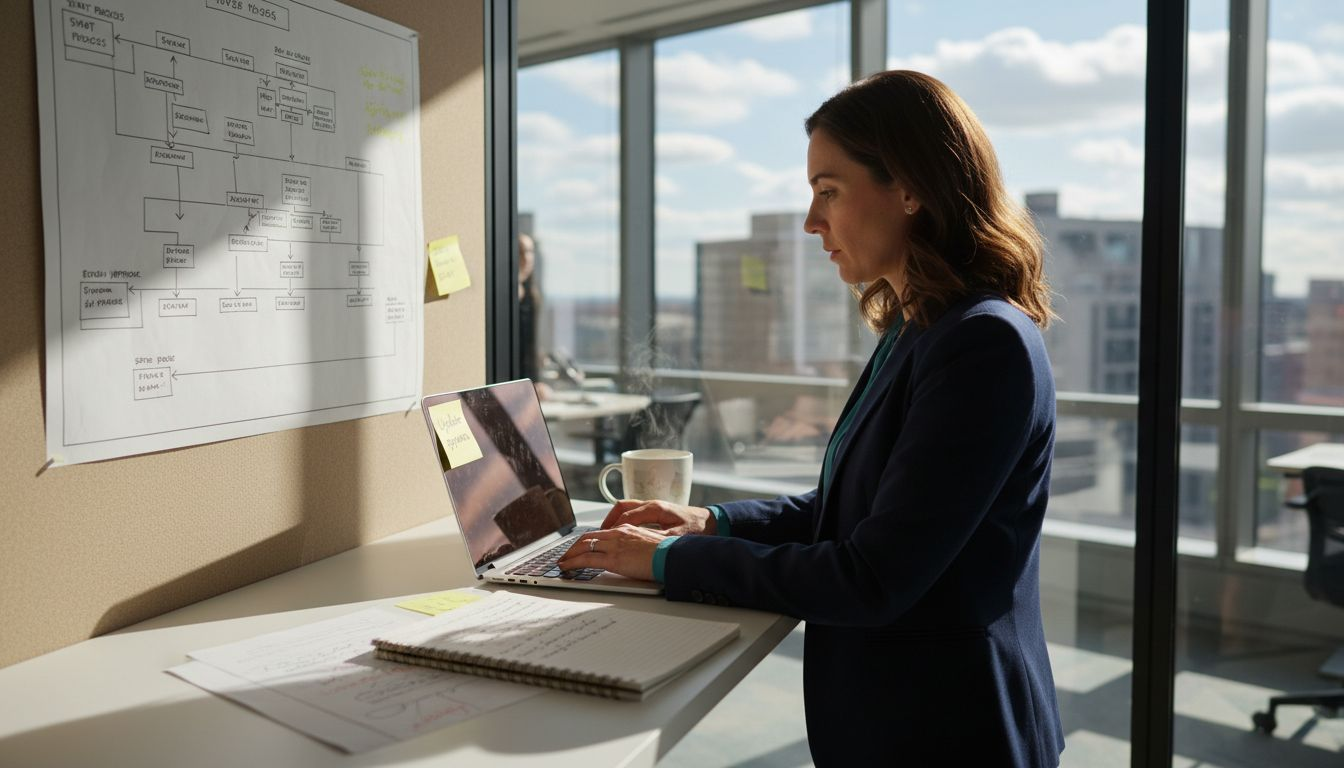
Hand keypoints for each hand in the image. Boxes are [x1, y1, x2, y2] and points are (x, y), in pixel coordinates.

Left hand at [558, 525, 665, 580]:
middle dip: (573, 547)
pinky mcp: (613, 559)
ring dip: (569, 555)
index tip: (579, 547)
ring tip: (562, 563)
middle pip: (587, 538)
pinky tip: (566, 568)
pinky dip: (572, 563)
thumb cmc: (665, 553)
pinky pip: (586, 559)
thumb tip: (629, 556)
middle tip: (566, 555)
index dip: (586, 540)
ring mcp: (614, 546)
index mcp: (626, 530)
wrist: (672, 556)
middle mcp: (617, 534)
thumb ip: (634, 548)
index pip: (599, 533)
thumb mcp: (647, 545)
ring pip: (583, 547)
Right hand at [601, 499, 716, 535]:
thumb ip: (662, 540)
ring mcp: (653, 506)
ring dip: (614, 519)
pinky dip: (622, 520)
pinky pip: (633, 512)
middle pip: (622, 508)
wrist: (712, 521)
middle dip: (608, 521)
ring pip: (626, 508)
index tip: (605, 538)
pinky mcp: (655, 511)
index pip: (627, 516)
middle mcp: (652, 505)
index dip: (614, 528)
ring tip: (605, 533)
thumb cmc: (698, 527)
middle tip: (599, 535)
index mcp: (656, 509)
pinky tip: (620, 531)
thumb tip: (647, 545)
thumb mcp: (680, 536)